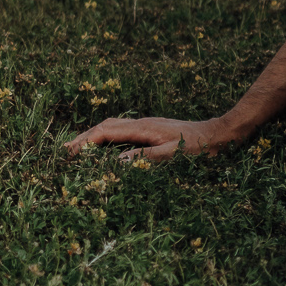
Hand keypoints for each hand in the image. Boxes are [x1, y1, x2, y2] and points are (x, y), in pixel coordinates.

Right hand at [65, 113, 238, 164]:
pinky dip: (106, 137)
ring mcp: (147, 125)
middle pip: (104, 126)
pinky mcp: (152, 129)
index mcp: (143, 128)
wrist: (221, 134)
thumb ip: (146, 158)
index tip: (68, 155)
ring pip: (112, 127)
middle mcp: (142, 123)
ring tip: (77, 149)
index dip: (85, 143)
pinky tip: (105, 147)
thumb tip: (116, 163)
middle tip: (63, 153)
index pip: (105, 133)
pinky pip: (122, 130)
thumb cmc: (200, 147)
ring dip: (93, 136)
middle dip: (82, 138)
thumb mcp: (174, 155)